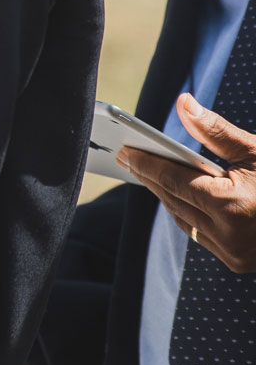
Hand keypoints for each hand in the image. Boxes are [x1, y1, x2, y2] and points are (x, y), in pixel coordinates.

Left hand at [121, 92, 255, 271]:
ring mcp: (234, 254)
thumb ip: (215, 130)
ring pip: (184, 220)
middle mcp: (230, 237)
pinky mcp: (237, 262)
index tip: (127, 150)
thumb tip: (183, 102)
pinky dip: (186, 213)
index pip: (176, 182)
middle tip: (129, 156)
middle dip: (151, 177)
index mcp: (233, 207)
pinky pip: (199, 233)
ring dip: (166, 196)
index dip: (148, 164)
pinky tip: (174, 195)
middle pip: (175, 201)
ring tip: (147, 172)